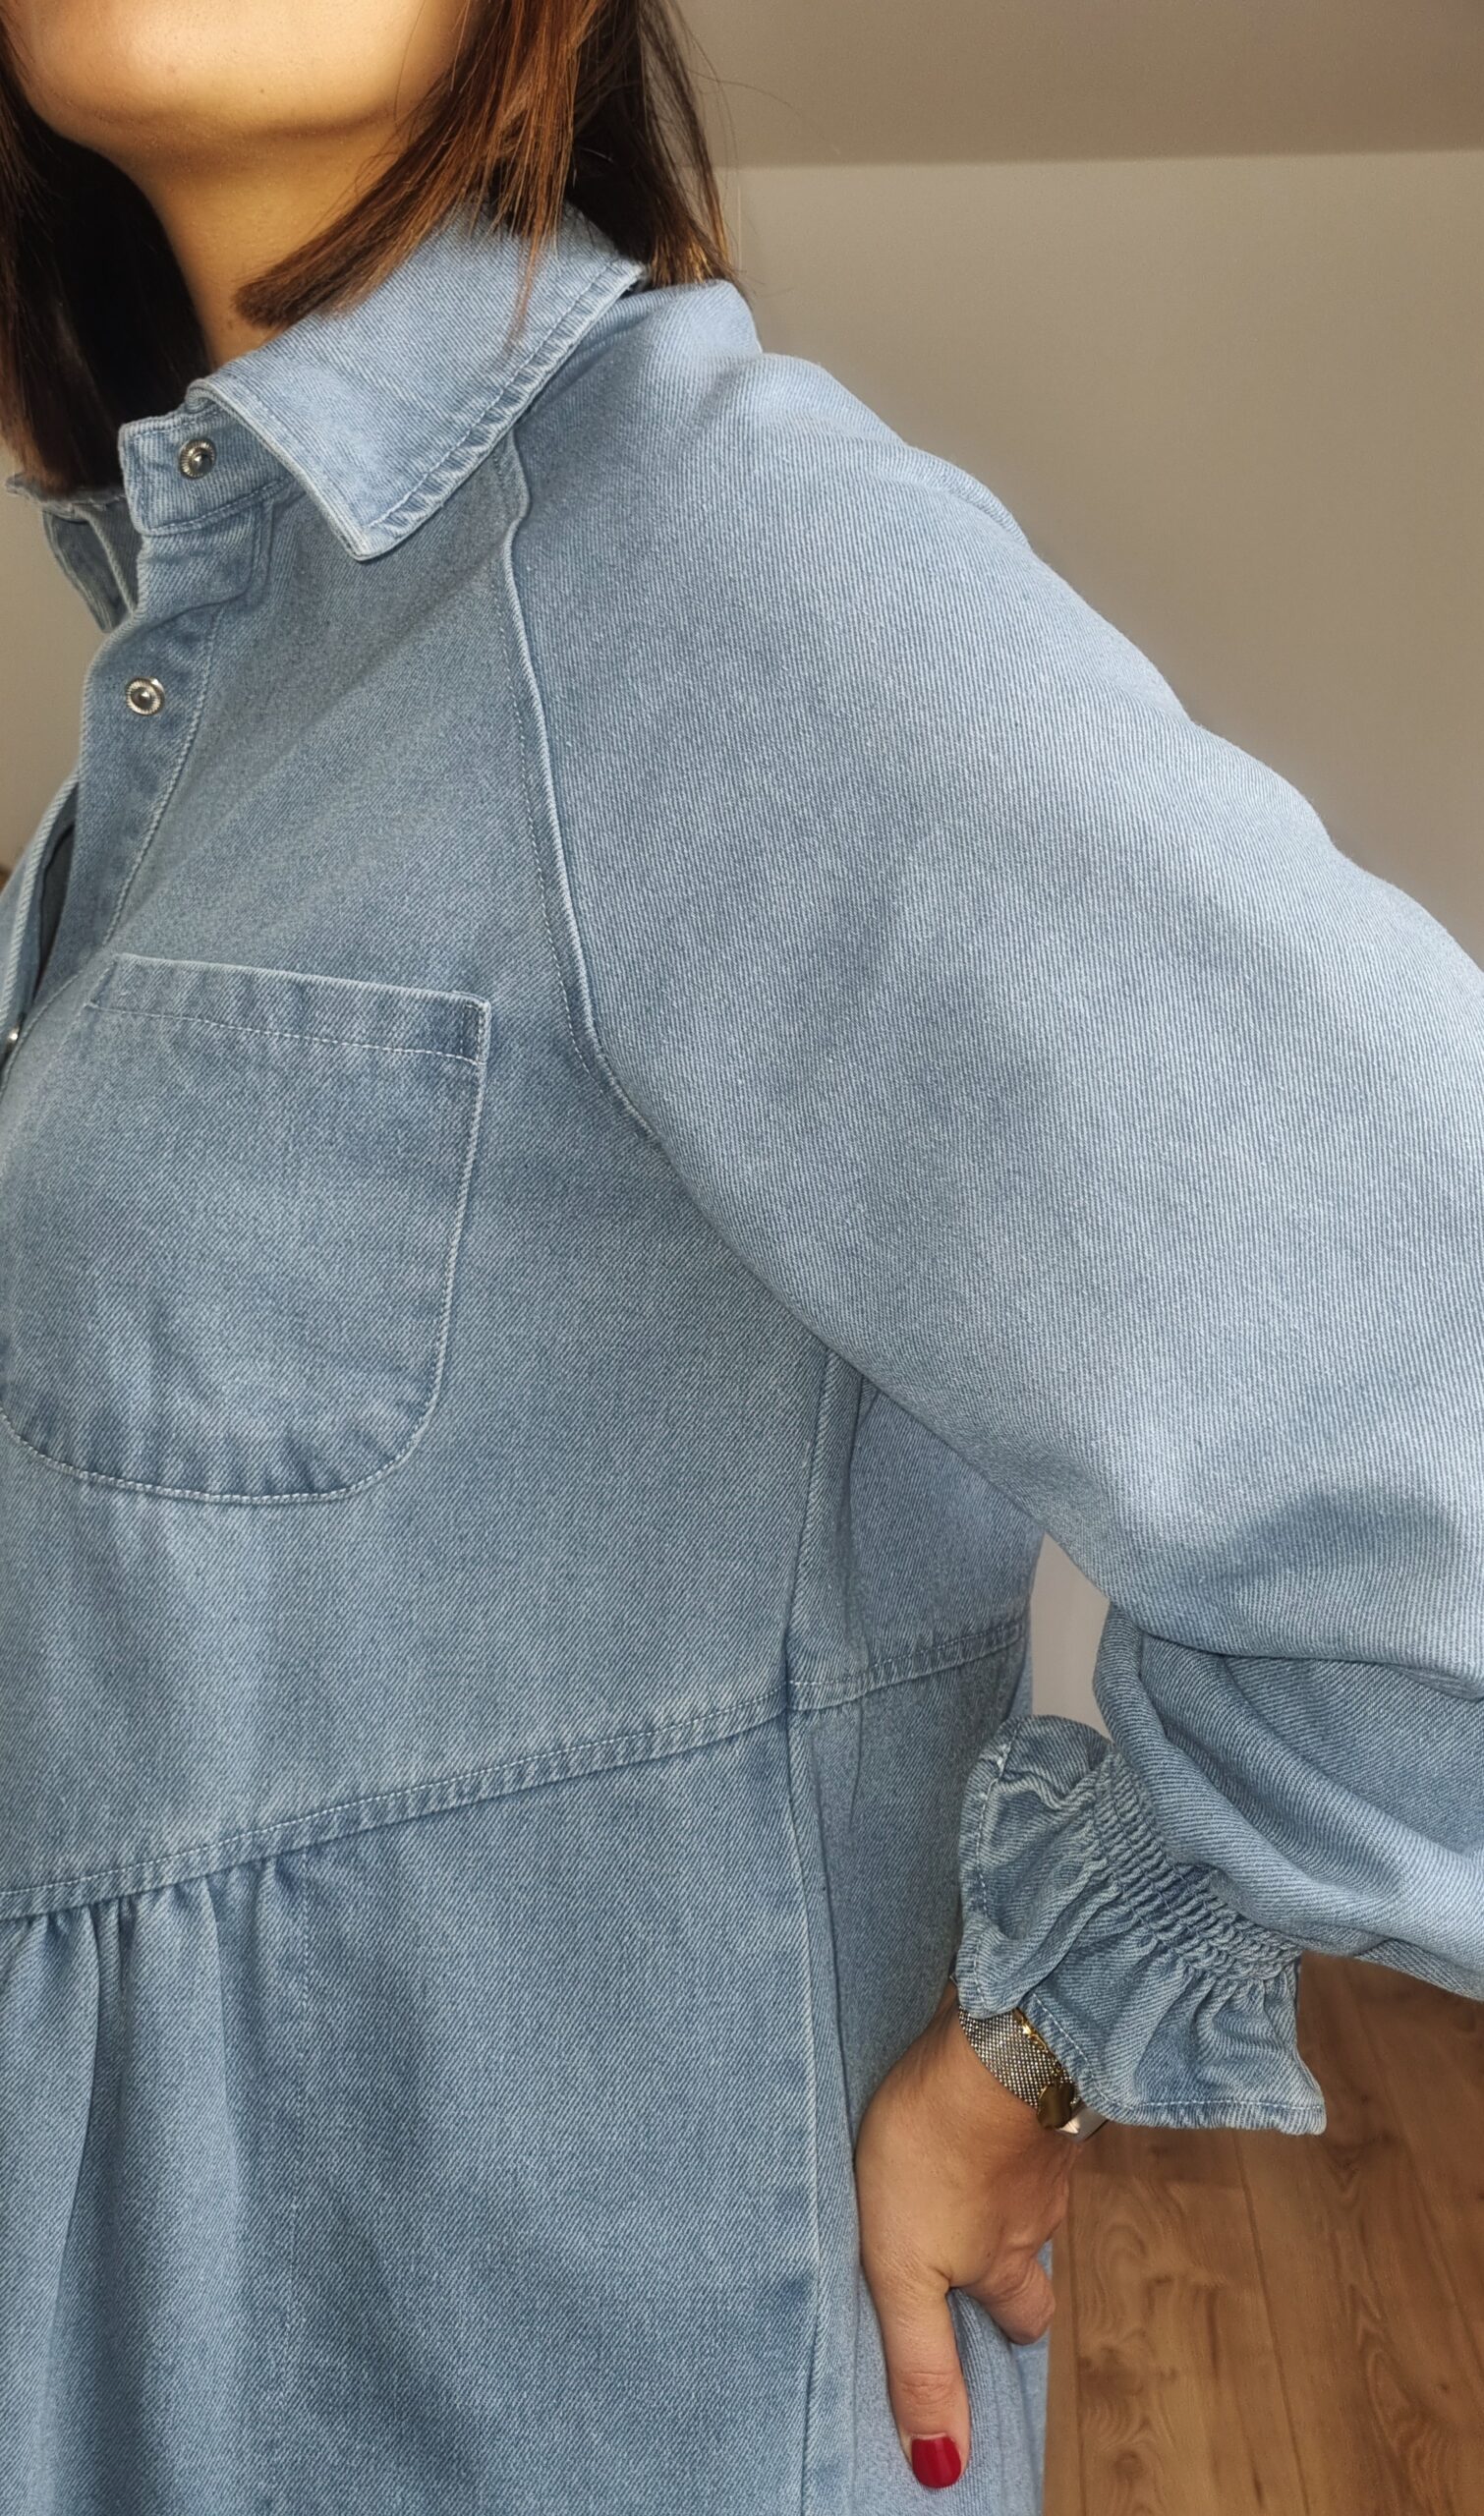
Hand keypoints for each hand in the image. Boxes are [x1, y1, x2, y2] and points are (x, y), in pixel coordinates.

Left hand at [853, 1978, 1075, 2490]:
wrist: (996, 2038)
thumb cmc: (938, 2150)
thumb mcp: (905, 2267)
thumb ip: (921, 2358)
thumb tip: (941, 2466)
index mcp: (1006, 2256)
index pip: (1025, 2313)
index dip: (1008, 2321)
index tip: (993, 2324)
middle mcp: (1036, 2206)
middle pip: (1034, 2243)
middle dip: (1010, 2249)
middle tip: (974, 2239)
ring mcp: (1041, 2138)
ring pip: (1027, 2176)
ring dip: (999, 2174)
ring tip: (958, 2160)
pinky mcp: (1034, 2074)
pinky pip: (1020, 2109)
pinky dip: (1000, 2113)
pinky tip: (973, 2095)